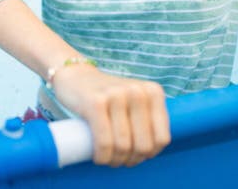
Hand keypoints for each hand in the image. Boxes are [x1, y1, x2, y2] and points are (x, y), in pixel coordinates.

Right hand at [52, 63, 169, 166]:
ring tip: (108, 158)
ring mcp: (116, 95)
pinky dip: (102, 156)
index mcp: (153, 92)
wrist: (75, 76)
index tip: (136, 155)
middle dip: (131, 159)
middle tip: (120, 159)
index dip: (149, 154)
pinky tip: (98, 157)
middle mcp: (137, 91)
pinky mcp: (95, 102)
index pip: (162, 138)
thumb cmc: (108, 97)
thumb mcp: (135, 102)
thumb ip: (148, 120)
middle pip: (143, 145)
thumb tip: (151, 153)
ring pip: (123, 146)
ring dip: (115, 160)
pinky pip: (105, 142)